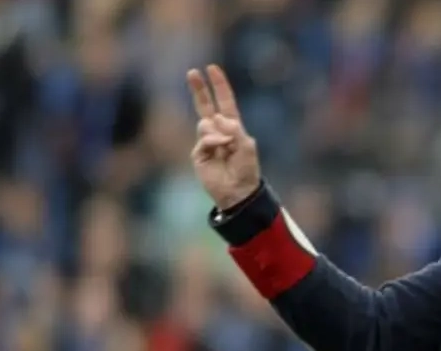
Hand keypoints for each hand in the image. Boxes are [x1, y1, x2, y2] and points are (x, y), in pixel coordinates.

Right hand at [186, 64, 260, 210]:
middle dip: (200, 89)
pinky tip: (220, 149)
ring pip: (205, 124)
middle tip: (193, 72)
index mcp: (232, 127)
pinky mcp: (198, 153)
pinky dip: (213, 141)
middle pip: (205, 106)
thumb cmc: (247, 170)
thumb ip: (235, 130)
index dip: (219, 86)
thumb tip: (216, 119)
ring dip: (217, 132)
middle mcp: (218, 132)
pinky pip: (204, 139)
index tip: (212, 68)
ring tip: (227, 146)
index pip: (225, 102)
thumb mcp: (247, 146)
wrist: (238, 192)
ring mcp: (207, 142)